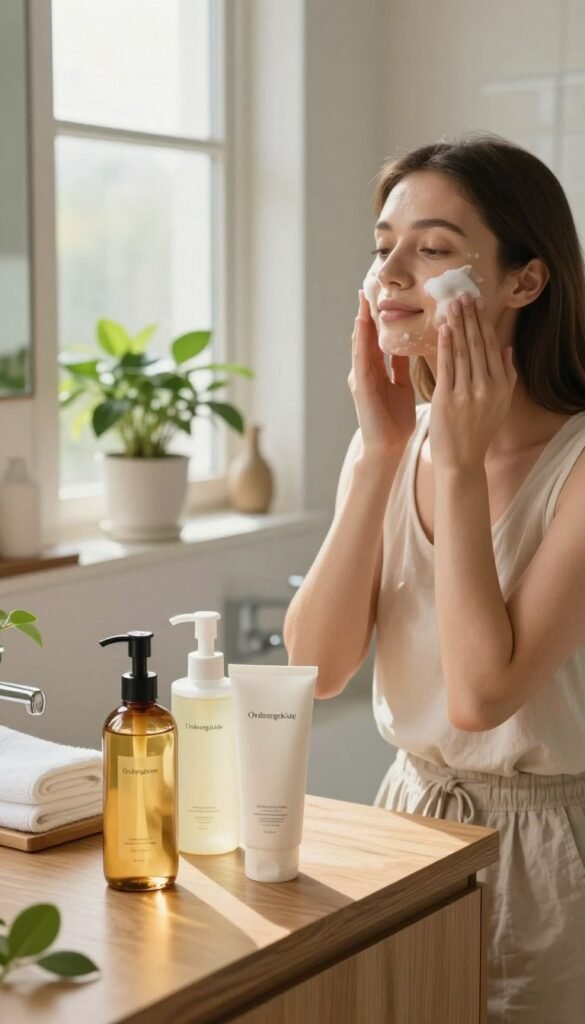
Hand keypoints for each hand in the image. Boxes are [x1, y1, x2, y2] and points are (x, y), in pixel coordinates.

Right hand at [348, 290, 415, 455]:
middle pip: (366, 337)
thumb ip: (400, 367)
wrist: (388, 447)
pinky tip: (362, 325)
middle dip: (367, 313)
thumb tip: (408, 346)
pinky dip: (361, 340)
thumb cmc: (395, 421)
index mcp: (376, 371)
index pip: (377, 338)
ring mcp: (360, 378)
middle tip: (367, 288)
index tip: (381, 296)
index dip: (379, 318)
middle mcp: (365, 371)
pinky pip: (360, 359)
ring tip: (362, 299)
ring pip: (360, 343)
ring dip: (361, 321)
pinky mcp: (360, 387)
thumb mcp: (401, 387)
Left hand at [430, 293, 516, 469]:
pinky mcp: (447, 399)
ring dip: (457, 325)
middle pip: (477, 345)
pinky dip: (445, 345)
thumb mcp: (499, 405)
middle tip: (463, 293)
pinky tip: (443, 328)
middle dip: (470, 317)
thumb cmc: (478, 432)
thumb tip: (506, 348)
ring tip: (452, 304)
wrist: (461, 461)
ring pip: (462, 352)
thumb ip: (506, 376)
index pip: (491, 346)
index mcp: (500, 386)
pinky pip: (446, 366)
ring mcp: (467, 393)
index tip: (478, 302)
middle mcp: (486, 387)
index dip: (483, 322)